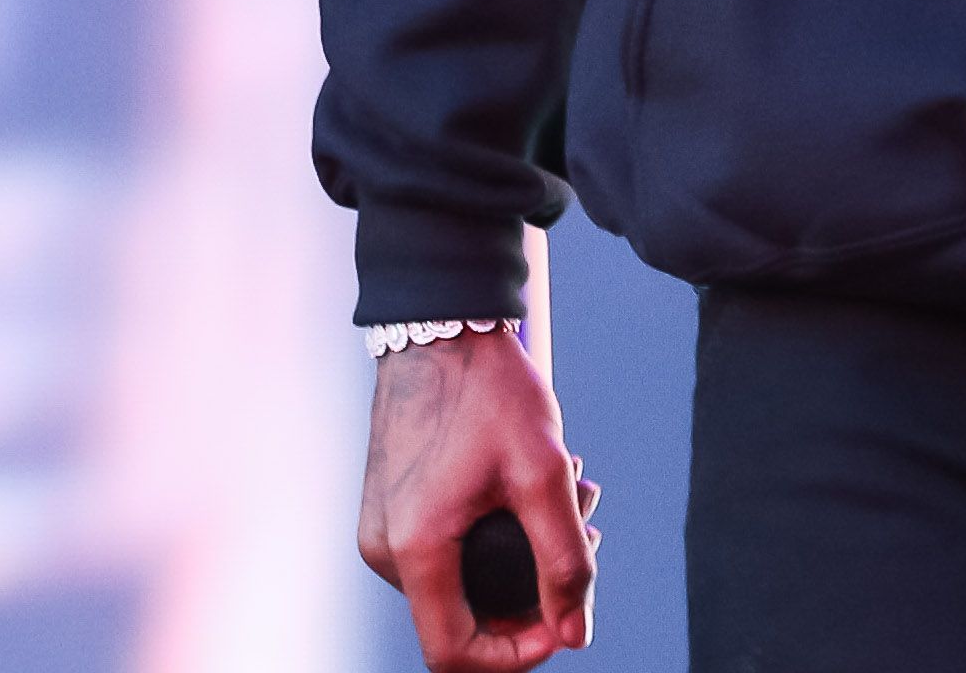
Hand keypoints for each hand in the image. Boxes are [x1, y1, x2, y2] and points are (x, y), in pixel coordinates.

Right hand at [354, 328, 601, 663]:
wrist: (442, 326)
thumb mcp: (543, 472)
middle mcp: (385, 549)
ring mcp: (382, 528)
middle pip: (462, 618)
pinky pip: (442, 550)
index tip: (563, 620)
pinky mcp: (389, 507)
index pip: (454, 653)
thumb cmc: (489, 390)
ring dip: (520, 555)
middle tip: (583, 533)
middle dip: (531, 591)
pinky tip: (533, 488)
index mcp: (414, 548)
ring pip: (458, 581)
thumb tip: (576, 631)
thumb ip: (564, 560)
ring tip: (573, 497)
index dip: (514, 655)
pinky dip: (493, 534)